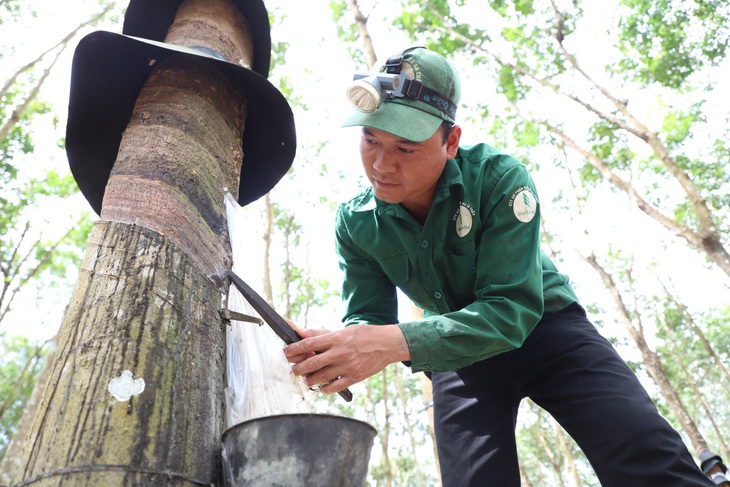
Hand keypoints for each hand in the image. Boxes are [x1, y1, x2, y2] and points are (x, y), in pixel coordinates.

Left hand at [283, 324, 409, 393]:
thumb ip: (323, 335)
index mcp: (336, 338)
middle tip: (293, 370)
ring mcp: (347, 367)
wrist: (387, 344)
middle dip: (297, 368)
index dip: (294, 349)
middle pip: (311, 363)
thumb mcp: (344, 330)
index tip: (286, 352)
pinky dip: (323, 389)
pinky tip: (320, 386)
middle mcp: (340, 353)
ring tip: (305, 378)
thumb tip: (303, 334)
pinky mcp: (354, 377)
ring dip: (308, 380)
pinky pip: (333, 387)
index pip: (309, 344)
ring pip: (319, 377)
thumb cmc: (365, 335)